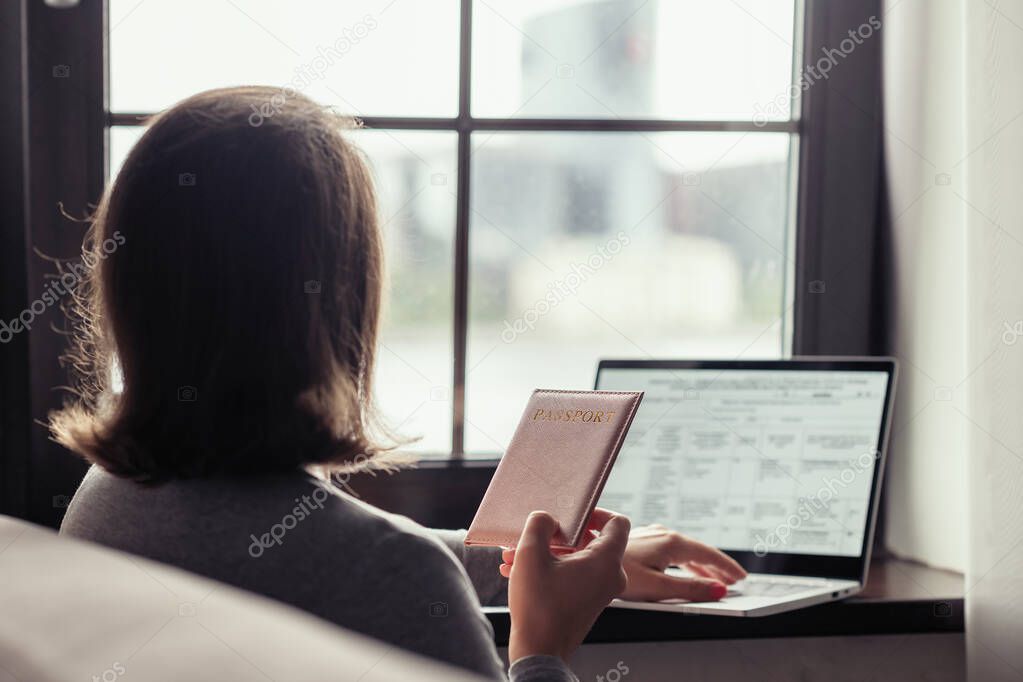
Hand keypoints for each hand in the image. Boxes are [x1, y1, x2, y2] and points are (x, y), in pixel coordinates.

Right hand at [502, 508, 629, 662]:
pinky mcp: (588, 600)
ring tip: (516, 555)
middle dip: (556, 536)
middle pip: (591, 539)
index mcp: (606, 561)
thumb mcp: (531, 554)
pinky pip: (574, 574)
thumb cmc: (539, 608)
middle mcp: (610, 575)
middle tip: (533, 536)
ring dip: (547, 552)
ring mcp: (600, 590)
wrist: (539, 651)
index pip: (617, 522)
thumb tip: (546, 518)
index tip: (572, 515)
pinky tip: (520, 570)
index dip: (595, 512)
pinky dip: (551, 568)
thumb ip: (539, 524)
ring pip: (577, 558)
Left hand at [618, 524, 746, 601]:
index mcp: (670, 542)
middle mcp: (662, 534)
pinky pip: (671, 550)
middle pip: (698, 551)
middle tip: (733, 581)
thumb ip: (689, 589)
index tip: (741, 577)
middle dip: (716, 567)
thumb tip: (718, 590)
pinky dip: (685, 562)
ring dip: (700, 565)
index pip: (708, 554)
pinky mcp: (642, 540)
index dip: (727, 567)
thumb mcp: (658, 587)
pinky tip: (686, 569)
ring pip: (684, 550)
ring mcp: (651, 535)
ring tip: (714, 579)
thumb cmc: (616, 573)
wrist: (585, 561)